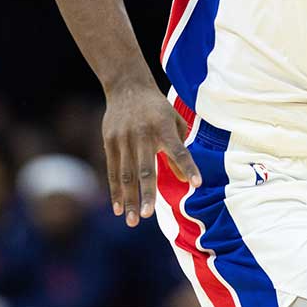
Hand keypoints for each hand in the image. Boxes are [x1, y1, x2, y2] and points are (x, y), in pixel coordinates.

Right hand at [102, 82, 201, 226]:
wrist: (127, 86)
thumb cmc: (157, 108)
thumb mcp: (174, 122)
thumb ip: (180, 149)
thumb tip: (186, 180)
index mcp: (163, 127)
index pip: (179, 151)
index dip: (188, 167)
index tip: (197, 184)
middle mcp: (143, 134)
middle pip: (145, 168)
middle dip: (146, 193)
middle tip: (147, 216)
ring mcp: (124, 138)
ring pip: (126, 174)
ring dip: (129, 199)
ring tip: (133, 220)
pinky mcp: (110, 141)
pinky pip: (113, 170)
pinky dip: (115, 190)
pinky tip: (119, 208)